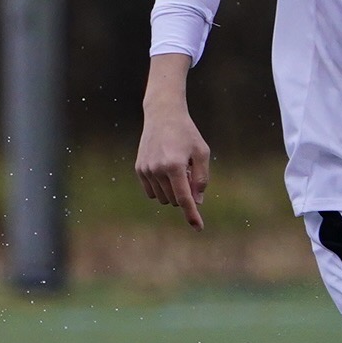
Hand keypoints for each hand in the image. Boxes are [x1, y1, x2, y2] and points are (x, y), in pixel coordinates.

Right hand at [135, 104, 210, 230]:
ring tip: (176, 170)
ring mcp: (146, 170)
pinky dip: (161, 188)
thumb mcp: (202, 153)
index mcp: (175, 165)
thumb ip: (201, 178)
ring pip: (162, 198)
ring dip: (172, 192)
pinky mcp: (139, 169)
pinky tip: (165, 172)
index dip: (192, 214)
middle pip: (174, 200)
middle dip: (184, 194)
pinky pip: (152, 192)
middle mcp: (158, 169)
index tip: (198, 227)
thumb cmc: (187, 133)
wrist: (162, 115)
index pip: (184, 198)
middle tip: (189, 175)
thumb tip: (196, 202)